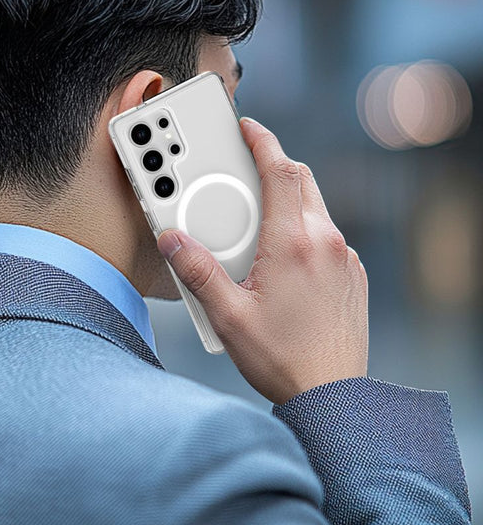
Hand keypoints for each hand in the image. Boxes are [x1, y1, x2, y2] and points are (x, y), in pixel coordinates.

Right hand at [156, 118, 368, 404]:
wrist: (333, 397)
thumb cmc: (282, 358)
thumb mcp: (228, 315)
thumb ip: (198, 272)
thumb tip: (173, 240)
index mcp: (292, 244)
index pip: (281, 171)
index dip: (263, 141)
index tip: (248, 127)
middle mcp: (325, 242)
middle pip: (301, 180)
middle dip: (274, 165)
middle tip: (247, 169)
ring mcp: (343, 258)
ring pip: (315, 207)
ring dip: (287, 200)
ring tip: (257, 222)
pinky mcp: (352, 275)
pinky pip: (325, 234)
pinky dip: (303, 229)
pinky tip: (283, 257)